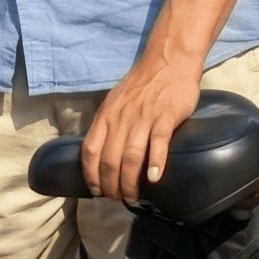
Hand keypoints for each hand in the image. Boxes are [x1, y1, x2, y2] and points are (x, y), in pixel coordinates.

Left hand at [80, 53, 203, 204]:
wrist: (168, 60)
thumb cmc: (143, 85)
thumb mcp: (116, 101)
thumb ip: (109, 124)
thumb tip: (103, 154)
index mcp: (106, 114)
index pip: (90, 150)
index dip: (90, 174)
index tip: (95, 190)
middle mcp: (121, 117)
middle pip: (109, 159)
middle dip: (110, 185)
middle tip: (117, 198)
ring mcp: (143, 116)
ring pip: (131, 156)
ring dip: (130, 181)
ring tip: (133, 196)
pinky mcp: (164, 115)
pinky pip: (158, 142)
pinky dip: (155, 162)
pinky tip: (154, 178)